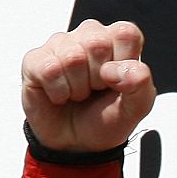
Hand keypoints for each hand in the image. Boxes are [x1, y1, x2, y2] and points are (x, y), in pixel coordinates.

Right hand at [21, 19, 155, 151]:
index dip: (124, 62)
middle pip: (97, 42)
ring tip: (79, 93)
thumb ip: (141, 86)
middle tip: (96, 89)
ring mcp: (60, 45)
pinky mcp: (35, 59)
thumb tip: (125, 70)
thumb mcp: (135, 109)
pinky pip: (49, 70)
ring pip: (72, 57)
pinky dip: (59, 93)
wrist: (77, 144)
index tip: (119, 81)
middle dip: (100, 78)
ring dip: (79, 87)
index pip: (126, 33)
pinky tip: (61, 95)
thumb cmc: (106, 118)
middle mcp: (89, 37)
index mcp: (118, 43)